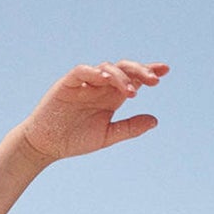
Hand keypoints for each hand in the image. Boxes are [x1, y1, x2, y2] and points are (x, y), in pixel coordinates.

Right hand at [20, 61, 168, 163]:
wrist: (47, 145)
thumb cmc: (76, 139)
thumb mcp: (107, 135)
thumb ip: (130, 128)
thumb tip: (155, 120)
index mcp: (112, 97)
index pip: (133, 79)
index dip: (148, 71)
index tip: (165, 70)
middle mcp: (100, 87)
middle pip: (123, 69)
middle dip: (140, 71)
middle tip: (155, 80)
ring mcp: (84, 84)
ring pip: (106, 68)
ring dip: (121, 77)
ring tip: (131, 92)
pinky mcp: (67, 84)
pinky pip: (81, 72)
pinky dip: (93, 73)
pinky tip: (105, 79)